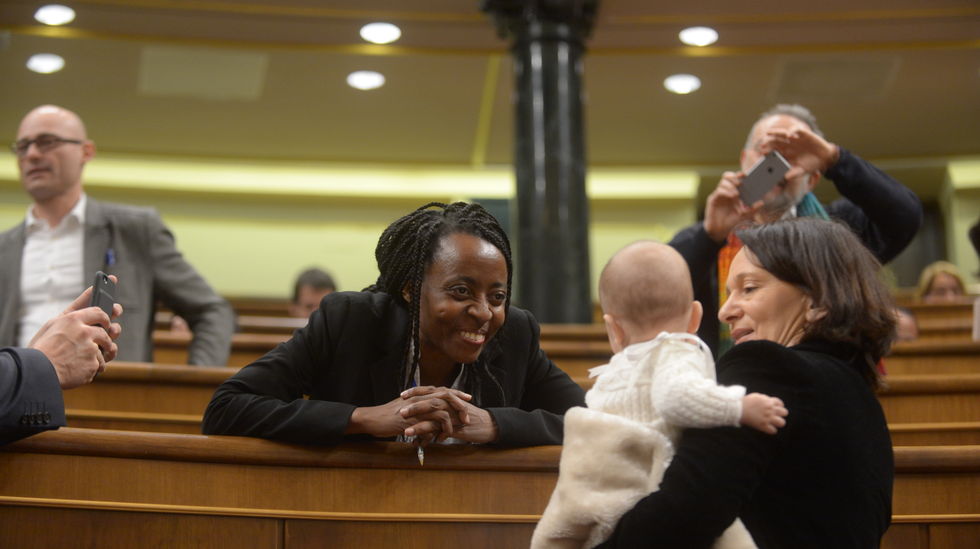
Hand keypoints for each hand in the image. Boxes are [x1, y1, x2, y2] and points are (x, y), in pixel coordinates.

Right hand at [28, 278, 123, 389]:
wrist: (37, 372)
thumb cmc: (41, 349)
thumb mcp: (52, 326)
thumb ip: (71, 317)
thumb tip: (89, 301)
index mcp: (73, 319)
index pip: (98, 312)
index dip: (105, 317)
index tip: (107, 321)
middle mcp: (85, 332)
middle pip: (106, 332)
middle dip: (107, 337)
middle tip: (104, 341)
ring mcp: (91, 348)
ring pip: (105, 349)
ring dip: (99, 355)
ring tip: (86, 359)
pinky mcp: (93, 364)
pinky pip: (99, 364)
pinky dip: (91, 368)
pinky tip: (79, 369)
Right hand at [346, 387, 471, 440]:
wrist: (373, 419)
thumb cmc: (388, 416)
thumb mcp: (406, 409)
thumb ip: (419, 409)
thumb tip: (430, 417)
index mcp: (420, 394)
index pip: (442, 389)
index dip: (456, 393)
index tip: (468, 398)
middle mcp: (420, 397)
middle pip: (446, 395)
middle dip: (460, 405)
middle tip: (467, 417)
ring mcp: (417, 407)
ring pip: (442, 409)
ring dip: (451, 422)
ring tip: (454, 432)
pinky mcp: (413, 418)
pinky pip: (432, 423)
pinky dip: (439, 431)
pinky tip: (440, 439)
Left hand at [405, 392, 498, 444]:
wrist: (488, 425)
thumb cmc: (470, 418)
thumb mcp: (455, 410)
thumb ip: (442, 408)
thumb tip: (427, 411)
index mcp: (448, 397)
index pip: (429, 390)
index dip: (415, 391)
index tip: (401, 395)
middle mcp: (450, 403)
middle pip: (429, 399)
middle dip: (413, 404)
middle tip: (399, 410)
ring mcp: (453, 413)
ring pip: (433, 413)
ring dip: (418, 420)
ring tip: (404, 427)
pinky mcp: (456, 426)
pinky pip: (440, 429)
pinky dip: (429, 434)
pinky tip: (419, 441)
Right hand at [703, 171, 761, 242]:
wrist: (719, 230)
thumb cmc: (731, 221)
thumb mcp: (744, 216)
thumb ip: (753, 209)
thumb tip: (761, 203)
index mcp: (734, 192)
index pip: (736, 179)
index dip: (740, 174)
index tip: (746, 174)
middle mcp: (726, 191)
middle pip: (727, 176)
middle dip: (734, 177)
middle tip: (741, 182)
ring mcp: (719, 195)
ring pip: (723, 182)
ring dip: (731, 186)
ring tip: (736, 194)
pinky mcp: (713, 199)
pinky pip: (718, 191)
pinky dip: (726, 191)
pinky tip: (732, 196)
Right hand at [740, 393, 787, 434]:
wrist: (738, 408)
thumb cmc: (745, 402)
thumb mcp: (757, 396)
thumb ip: (765, 399)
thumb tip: (769, 401)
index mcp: (769, 401)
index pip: (780, 404)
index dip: (779, 406)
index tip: (775, 409)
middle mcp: (770, 410)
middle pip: (784, 413)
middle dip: (780, 414)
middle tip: (775, 416)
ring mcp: (767, 418)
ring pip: (782, 423)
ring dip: (778, 423)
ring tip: (773, 423)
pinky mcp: (763, 426)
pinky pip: (773, 431)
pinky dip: (771, 430)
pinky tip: (767, 428)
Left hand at [758, 126, 838, 182]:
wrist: (825, 158)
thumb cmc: (811, 165)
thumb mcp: (802, 170)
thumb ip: (794, 173)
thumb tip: (786, 177)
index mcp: (785, 153)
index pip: (774, 152)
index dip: (768, 153)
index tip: (762, 155)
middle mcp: (788, 145)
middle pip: (775, 142)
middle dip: (768, 143)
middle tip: (762, 146)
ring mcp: (795, 138)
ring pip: (782, 134)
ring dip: (775, 133)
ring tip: (768, 133)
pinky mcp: (803, 133)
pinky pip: (795, 130)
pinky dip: (792, 131)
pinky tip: (789, 135)